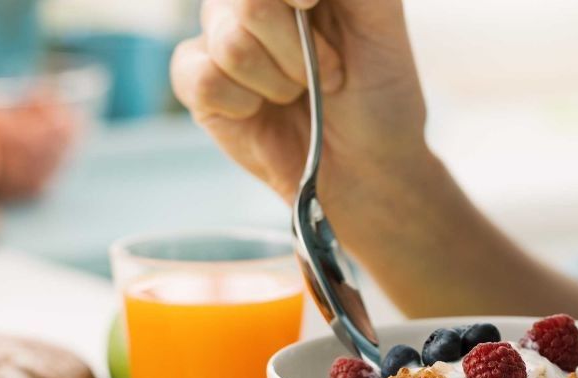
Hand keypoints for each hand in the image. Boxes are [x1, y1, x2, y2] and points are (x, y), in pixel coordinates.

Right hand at [171, 0, 426, 201]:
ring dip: (280, 82)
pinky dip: (245, 103)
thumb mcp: (379, 16)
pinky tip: (261, 111)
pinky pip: (203, 79)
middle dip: (298, 49)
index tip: (313, 5)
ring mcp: (218, 38)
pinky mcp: (197, 84)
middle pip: (246, 4)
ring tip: (299, 94)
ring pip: (231, 44)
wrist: (370, 163)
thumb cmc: (379, 91)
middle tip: (330, 72)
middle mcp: (248, 3)